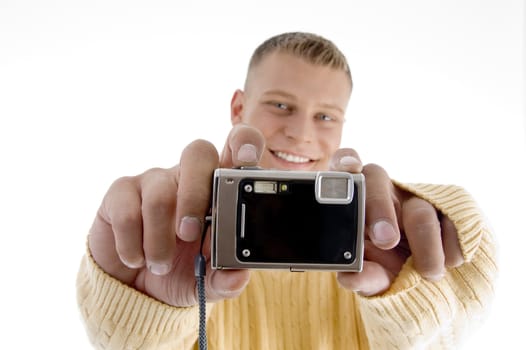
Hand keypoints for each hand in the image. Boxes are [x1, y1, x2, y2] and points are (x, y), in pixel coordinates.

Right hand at [88, 124, 265, 305]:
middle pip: (197, 153)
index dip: (244, 143)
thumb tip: (238, 277)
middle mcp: (189, 176)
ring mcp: (154, 180)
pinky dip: (133, 244)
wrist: (135, 288)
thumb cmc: (181, 272)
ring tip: (161, 265)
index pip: (238, 146)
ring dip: (160, 240)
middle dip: (195, 195)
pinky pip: (128, 211)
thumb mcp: (208, 282)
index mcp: (220, 189)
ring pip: (160, 194)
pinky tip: (137, 259)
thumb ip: (226, 279)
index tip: (246, 160)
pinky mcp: (122, 192)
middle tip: (189, 234)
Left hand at [332, 160, 464, 295]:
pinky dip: (453, 244)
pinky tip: (451, 262)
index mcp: (354, 201)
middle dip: (380, 207)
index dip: (346, 160)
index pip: (344, 165)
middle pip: (377, 178)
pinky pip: (454, 218)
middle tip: (386, 241)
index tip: (349, 169)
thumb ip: (363, 276)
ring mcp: (414, 197)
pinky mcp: (446, 208)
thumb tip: (349, 278)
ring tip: (428, 273)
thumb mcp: (373, 274)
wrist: (424, 278)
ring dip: (425, 243)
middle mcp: (381, 191)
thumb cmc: (385, 267)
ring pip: (419, 208)